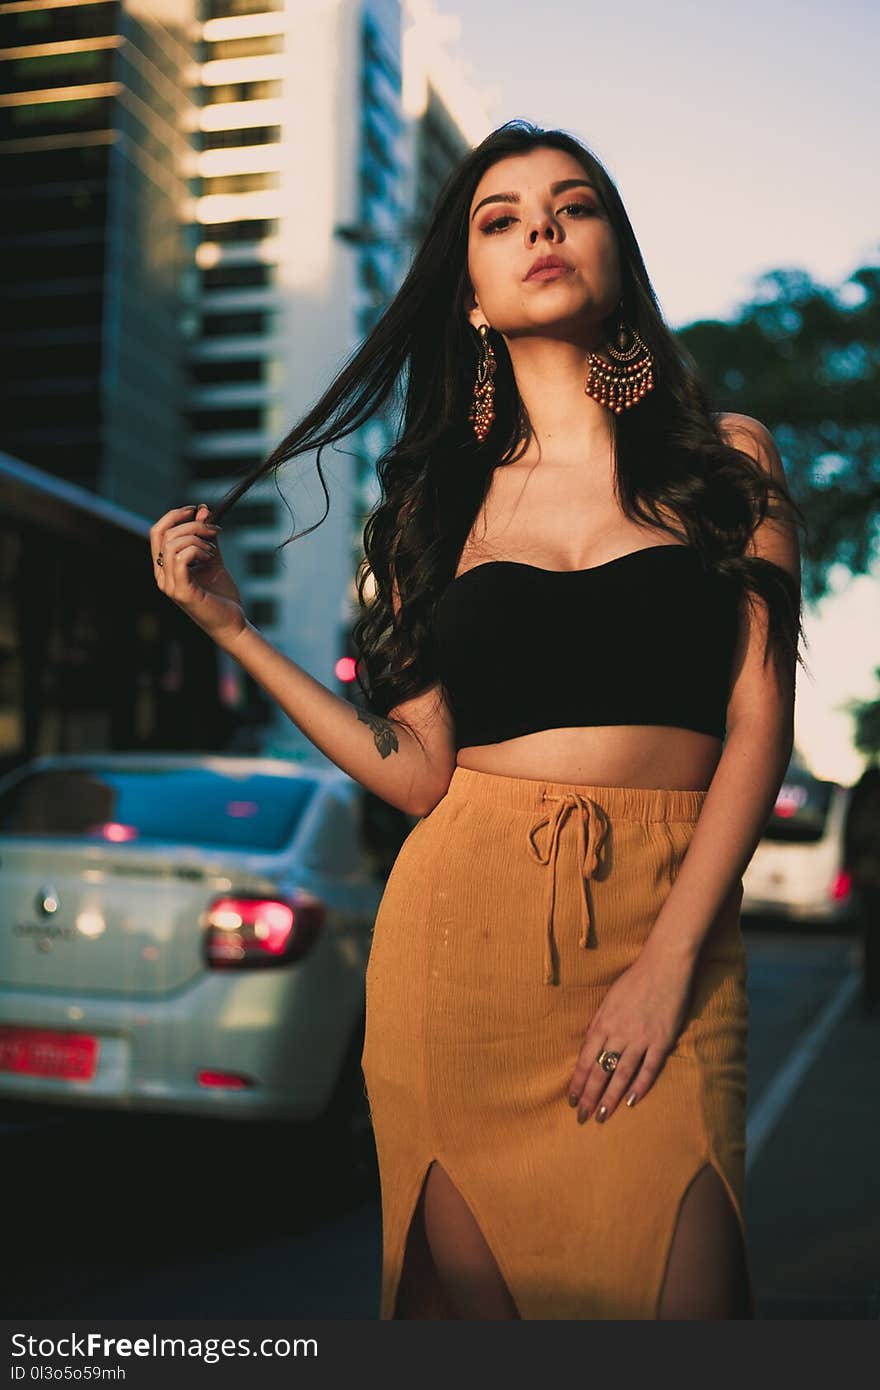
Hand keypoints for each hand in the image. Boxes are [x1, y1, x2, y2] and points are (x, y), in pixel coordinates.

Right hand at [150, 503, 246, 647]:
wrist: (232, 622)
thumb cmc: (221, 595)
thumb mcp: (213, 559)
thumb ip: (207, 537)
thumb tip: (203, 511)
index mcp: (165, 568)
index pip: (157, 533)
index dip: (174, 516)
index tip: (196, 510)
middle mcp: (162, 576)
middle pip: (164, 535)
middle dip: (192, 525)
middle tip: (215, 530)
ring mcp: (170, 585)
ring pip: (172, 544)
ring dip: (197, 539)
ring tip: (213, 551)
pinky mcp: (182, 592)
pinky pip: (181, 559)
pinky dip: (197, 551)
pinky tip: (210, 558)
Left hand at [567, 945, 696, 1124]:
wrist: (664, 965)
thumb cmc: (634, 980)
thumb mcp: (609, 1000)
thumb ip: (600, 1024)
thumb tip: (591, 1047)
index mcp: (603, 1022)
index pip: (585, 1059)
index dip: (578, 1081)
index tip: (571, 1100)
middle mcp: (619, 1033)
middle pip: (600, 1070)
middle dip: (589, 1096)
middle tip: (582, 1117)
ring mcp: (641, 1037)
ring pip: (622, 1073)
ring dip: (610, 1096)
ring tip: (602, 1115)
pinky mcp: (661, 1039)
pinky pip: (649, 1067)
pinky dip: (640, 1085)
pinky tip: (631, 1101)